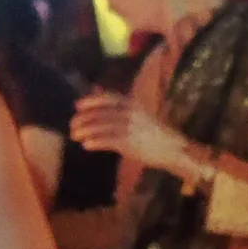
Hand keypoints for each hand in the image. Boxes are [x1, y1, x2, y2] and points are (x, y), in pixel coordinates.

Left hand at [70, 91, 210, 180]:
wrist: (175, 149)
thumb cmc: (157, 135)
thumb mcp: (142, 116)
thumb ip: (124, 110)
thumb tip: (102, 106)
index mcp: (134, 105)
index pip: (108, 98)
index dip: (91, 101)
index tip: (78, 106)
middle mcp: (131, 114)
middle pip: (101, 113)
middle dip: (84, 119)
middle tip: (72, 125)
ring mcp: (131, 128)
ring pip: (102, 126)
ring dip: (85, 131)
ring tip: (75, 136)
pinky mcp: (131, 143)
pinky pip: (108, 141)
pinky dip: (95, 142)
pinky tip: (86, 145)